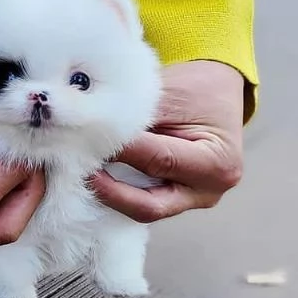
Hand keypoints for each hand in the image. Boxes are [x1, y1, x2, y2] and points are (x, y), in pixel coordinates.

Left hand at [92, 61, 243, 221]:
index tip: (87, 139)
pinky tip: (96, 177)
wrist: (216, 92)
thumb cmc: (198, 89)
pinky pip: (141, 201)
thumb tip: (92, 130)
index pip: (158, 160)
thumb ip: (136, 117)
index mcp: (216, 163)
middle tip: (80, 170)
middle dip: (110, 190)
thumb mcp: (171, 94)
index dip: (119, 151)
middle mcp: (207, 192)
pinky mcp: (175, 200)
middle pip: (149, 204)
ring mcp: (191, 201)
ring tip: (83, 172)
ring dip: (110, 193)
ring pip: (142, 208)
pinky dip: (118, 191)